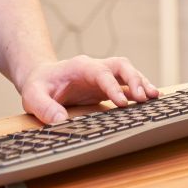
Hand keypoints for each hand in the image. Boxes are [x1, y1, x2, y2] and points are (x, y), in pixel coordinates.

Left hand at [19, 55, 159, 124]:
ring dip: (141, 83)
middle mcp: (96, 68)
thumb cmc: (39, 86)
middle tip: (144, 97)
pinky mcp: (107, 86)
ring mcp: (103, 76)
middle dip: (134, 79)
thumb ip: (44, 107)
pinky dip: (139, 91)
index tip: (122, 103)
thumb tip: (60, 120)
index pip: (102, 74)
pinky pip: (127, 84)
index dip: (113, 87)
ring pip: (128, 73)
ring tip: (154, 97)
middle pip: (121, 66)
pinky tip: (150, 101)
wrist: (42, 78)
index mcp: (81, 66)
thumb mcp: (33, 95)